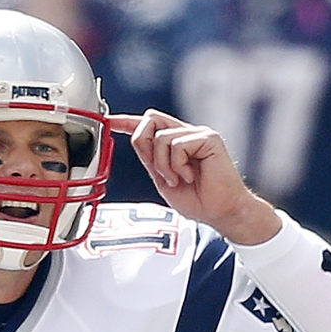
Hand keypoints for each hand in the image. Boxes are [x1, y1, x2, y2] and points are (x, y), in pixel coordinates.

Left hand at [109, 110, 279, 243]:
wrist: (220, 212)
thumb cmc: (198, 200)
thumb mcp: (163, 179)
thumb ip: (151, 159)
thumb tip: (137, 141)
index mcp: (175, 144)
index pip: (149, 126)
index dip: (127, 121)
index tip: (110, 120)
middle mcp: (186, 134)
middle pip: (150, 119)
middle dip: (143, 143)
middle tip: (155, 168)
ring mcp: (198, 134)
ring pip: (161, 137)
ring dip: (163, 165)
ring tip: (178, 179)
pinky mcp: (209, 138)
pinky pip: (178, 145)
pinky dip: (178, 165)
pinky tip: (190, 175)